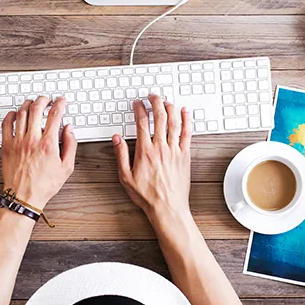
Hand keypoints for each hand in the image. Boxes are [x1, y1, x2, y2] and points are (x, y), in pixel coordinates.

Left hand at [1, 96, 76, 207]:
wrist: (23, 197)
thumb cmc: (44, 185)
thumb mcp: (66, 167)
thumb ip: (70, 145)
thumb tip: (69, 129)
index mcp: (48, 144)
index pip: (55, 115)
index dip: (60, 103)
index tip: (61, 101)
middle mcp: (32, 140)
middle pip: (37, 109)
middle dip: (43, 100)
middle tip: (47, 99)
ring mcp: (18, 142)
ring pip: (22, 113)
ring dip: (29, 104)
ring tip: (33, 103)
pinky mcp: (7, 146)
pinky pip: (7, 124)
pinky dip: (12, 115)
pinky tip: (16, 114)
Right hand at [112, 94, 191, 220]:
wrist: (167, 207)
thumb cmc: (147, 195)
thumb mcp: (125, 177)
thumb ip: (121, 155)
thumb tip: (117, 139)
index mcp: (145, 151)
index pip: (141, 123)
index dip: (139, 109)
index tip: (137, 104)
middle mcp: (161, 147)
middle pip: (159, 117)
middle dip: (155, 102)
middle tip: (152, 96)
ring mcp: (175, 150)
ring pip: (174, 122)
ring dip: (170, 107)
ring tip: (166, 101)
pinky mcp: (185, 155)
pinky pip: (187, 133)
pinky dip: (187, 120)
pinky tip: (185, 112)